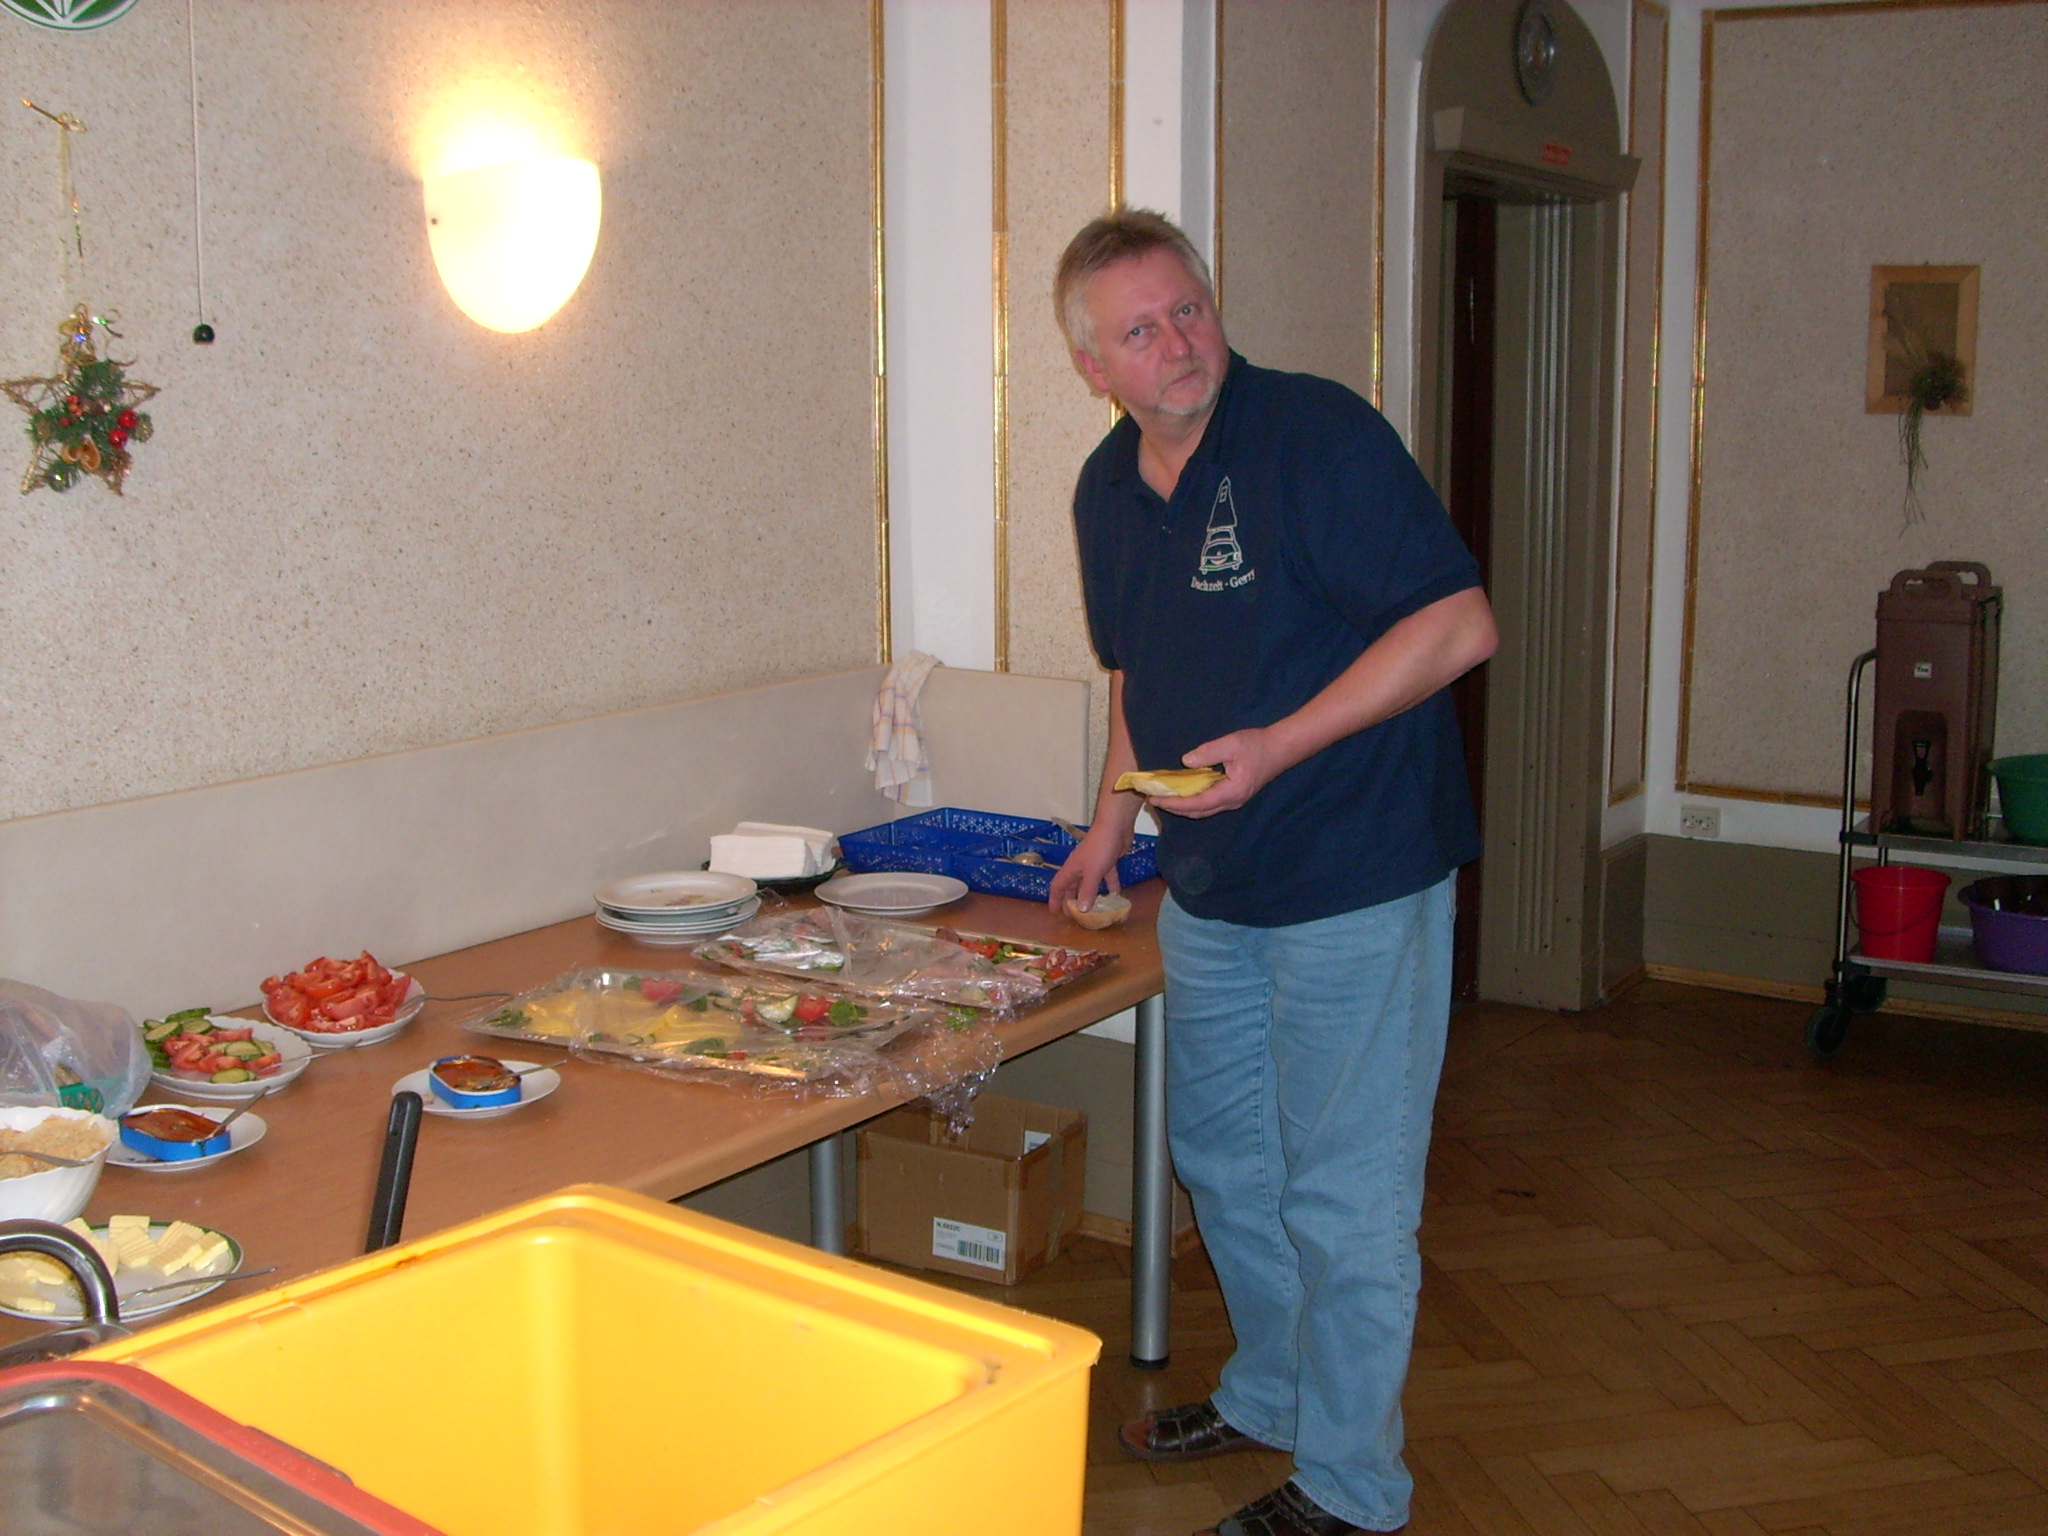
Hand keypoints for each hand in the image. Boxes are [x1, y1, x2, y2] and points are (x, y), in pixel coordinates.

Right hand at [1048, 828, 1125, 913]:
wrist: (1116, 826)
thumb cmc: (1100, 847)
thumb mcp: (1093, 872)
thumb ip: (1087, 891)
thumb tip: (1082, 910)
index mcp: (1071, 869)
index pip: (1058, 886)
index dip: (1055, 899)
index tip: (1054, 913)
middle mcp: (1080, 868)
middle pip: (1073, 887)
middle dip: (1072, 901)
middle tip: (1074, 916)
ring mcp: (1094, 865)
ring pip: (1090, 884)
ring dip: (1091, 896)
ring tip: (1093, 910)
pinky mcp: (1107, 862)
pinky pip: (1107, 878)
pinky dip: (1111, 887)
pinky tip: (1116, 897)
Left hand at [1150, 728, 1281, 818]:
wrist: (1280, 749)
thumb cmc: (1257, 745)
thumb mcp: (1232, 744)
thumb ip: (1208, 752)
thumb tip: (1186, 761)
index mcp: (1231, 792)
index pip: (1198, 804)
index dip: (1175, 803)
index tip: (1156, 799)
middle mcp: (1232, 802)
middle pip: (1198, 812)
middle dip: (1175, 808)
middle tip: (1153, 800)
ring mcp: (1234, 800)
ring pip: (1204, 810)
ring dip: (1183, 806)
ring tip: (1164, 797)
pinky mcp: (1234, 795)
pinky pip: (1209, 803)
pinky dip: (1193, 801)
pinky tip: (1183, 792)